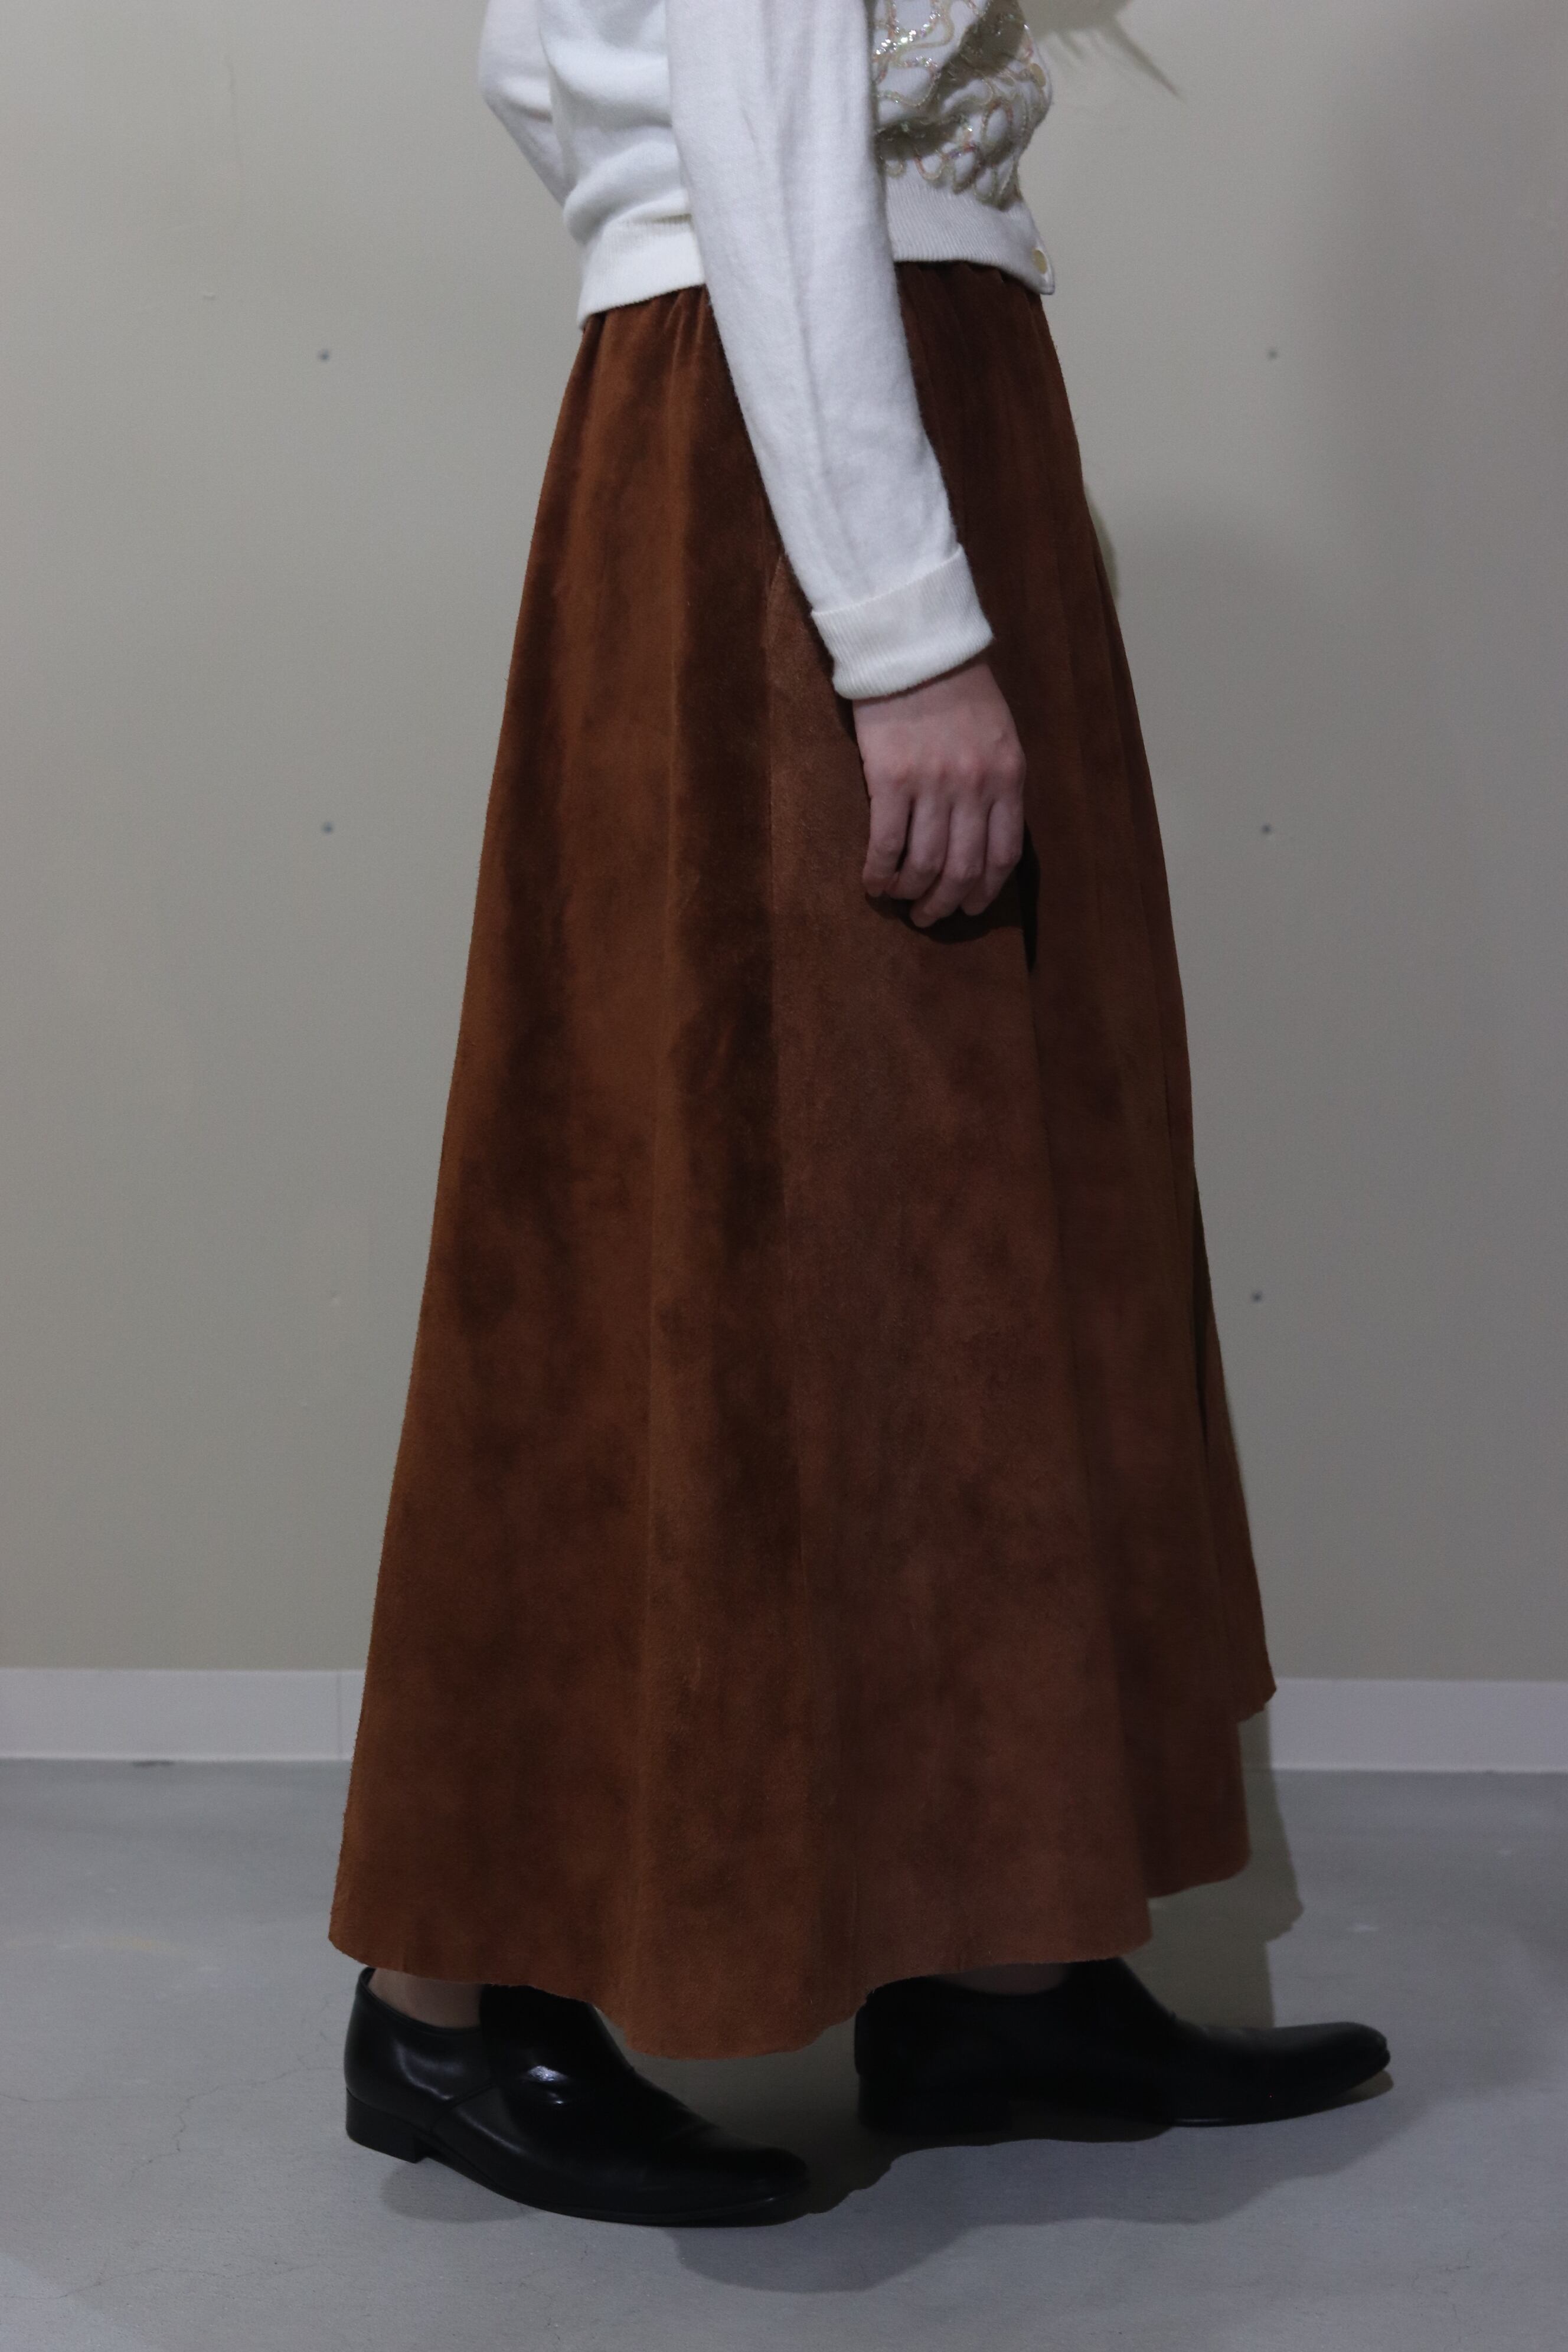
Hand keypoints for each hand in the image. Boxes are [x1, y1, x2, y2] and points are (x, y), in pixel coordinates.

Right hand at [853, 656, 1025, 925]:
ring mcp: (934, 785)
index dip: (985, 891)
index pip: (1003, 855)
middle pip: (963, 870)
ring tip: (900, 902)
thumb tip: (983, 836)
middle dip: (946, 904)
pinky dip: (879, 873)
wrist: (914, 647)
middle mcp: (976, 788)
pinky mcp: (891, 780)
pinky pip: (886, 844)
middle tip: (929, 916)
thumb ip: (997, 782)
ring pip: (925, 865)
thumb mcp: (999, 735)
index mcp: (1008, 777)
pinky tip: (873, 883)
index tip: (969, 907)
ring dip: (911, 894)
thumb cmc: (957, 688)